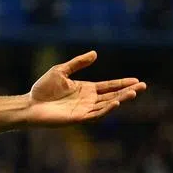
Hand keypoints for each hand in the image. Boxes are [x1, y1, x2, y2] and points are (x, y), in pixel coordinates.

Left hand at [27, 51, 145, 126]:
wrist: (29, 104)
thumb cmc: (43, 89)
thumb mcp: (61, 71)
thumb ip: (77, 63)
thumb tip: (95, 53)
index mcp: (86, 89)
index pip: (109, 86)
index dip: (123, 83)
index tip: (137, 80)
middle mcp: (88, 100)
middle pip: (113, 95)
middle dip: (128, 91)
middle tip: (143, 86)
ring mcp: (85, 110)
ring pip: (107, 105)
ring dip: (121, 99)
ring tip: (133, 93)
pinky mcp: (78, 118)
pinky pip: (96, 114)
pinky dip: (107, 109)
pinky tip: (116, 102)